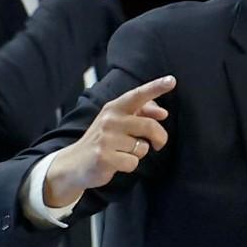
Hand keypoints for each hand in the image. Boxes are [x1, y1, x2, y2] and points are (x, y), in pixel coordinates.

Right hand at [44, 76, 175, 206]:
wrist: (75, 163)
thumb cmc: (103, 140)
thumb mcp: (118, 121)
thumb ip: (141, 113)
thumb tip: (163, 113)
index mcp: (114, 107)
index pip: (138, 95)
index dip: (156, 87)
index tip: (172, 80)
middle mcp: (109, 119)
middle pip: (149, 126)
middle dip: (160, 138)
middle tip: (158, 144)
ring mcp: (106, 138)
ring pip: (142, 147)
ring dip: (138, 153)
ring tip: (122, 152)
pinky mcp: (104, 157)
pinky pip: (133, 163)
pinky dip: (130, 166)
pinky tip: (116, 163)